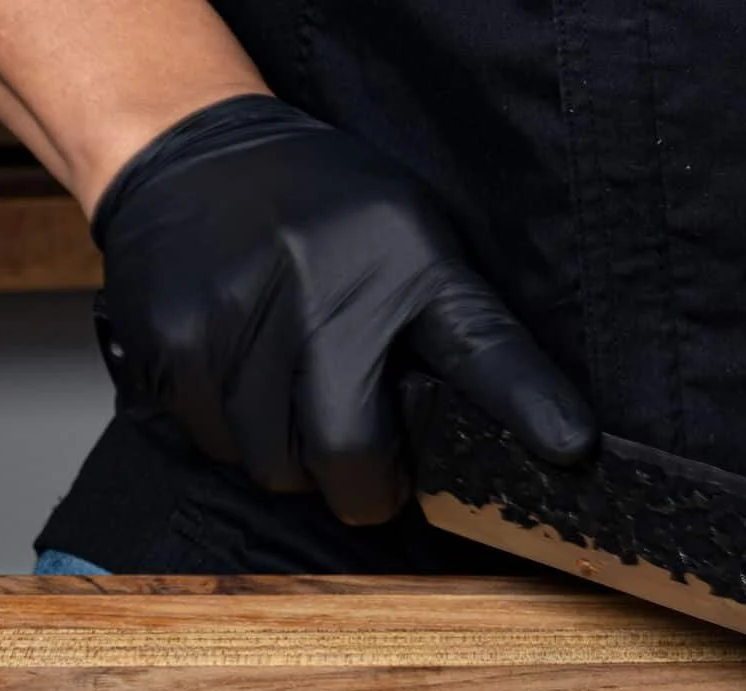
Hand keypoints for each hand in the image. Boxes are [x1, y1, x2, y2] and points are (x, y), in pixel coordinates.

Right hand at [92, 94, 593, 524]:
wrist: (186, 151)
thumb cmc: (318, 209)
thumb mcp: (409, 238)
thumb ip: (455, 327)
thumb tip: (527, 431)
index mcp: (403, 261)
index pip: (481, 346)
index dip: (528, 405)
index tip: (572, 446)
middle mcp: (322, 290)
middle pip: (350, 457)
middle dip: (365, 484)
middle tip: (365, 458)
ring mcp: (239, 320)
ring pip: (277, 468)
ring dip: (294, 457)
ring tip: (293, 390)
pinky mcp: (173, 344)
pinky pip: (216, 445)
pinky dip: (234, 434)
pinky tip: (242, 374)